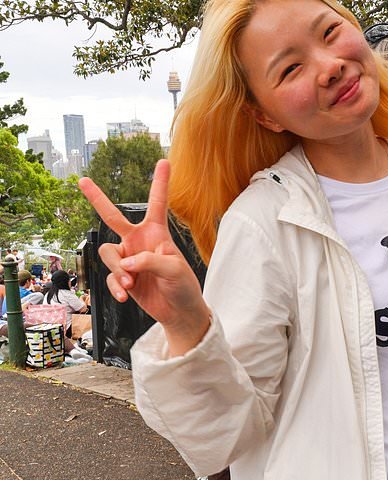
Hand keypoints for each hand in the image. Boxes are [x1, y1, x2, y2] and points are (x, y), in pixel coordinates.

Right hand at [79, 160, 210, 355]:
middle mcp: (139, 241)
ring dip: (116, 270)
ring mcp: (128, 259)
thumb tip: (124, 264)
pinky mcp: (121, 277)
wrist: (178, 311)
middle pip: (113, 216)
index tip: (163, 161)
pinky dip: (116, 287)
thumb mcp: (174, 270)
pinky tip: (126, 295)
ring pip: (108, 254)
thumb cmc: (183, 286)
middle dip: (97, 198)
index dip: (160, 182)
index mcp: (157, 233)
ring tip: (130, 284)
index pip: (157, 203)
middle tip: (82, 180)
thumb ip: (149, 261)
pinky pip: (110, 277)